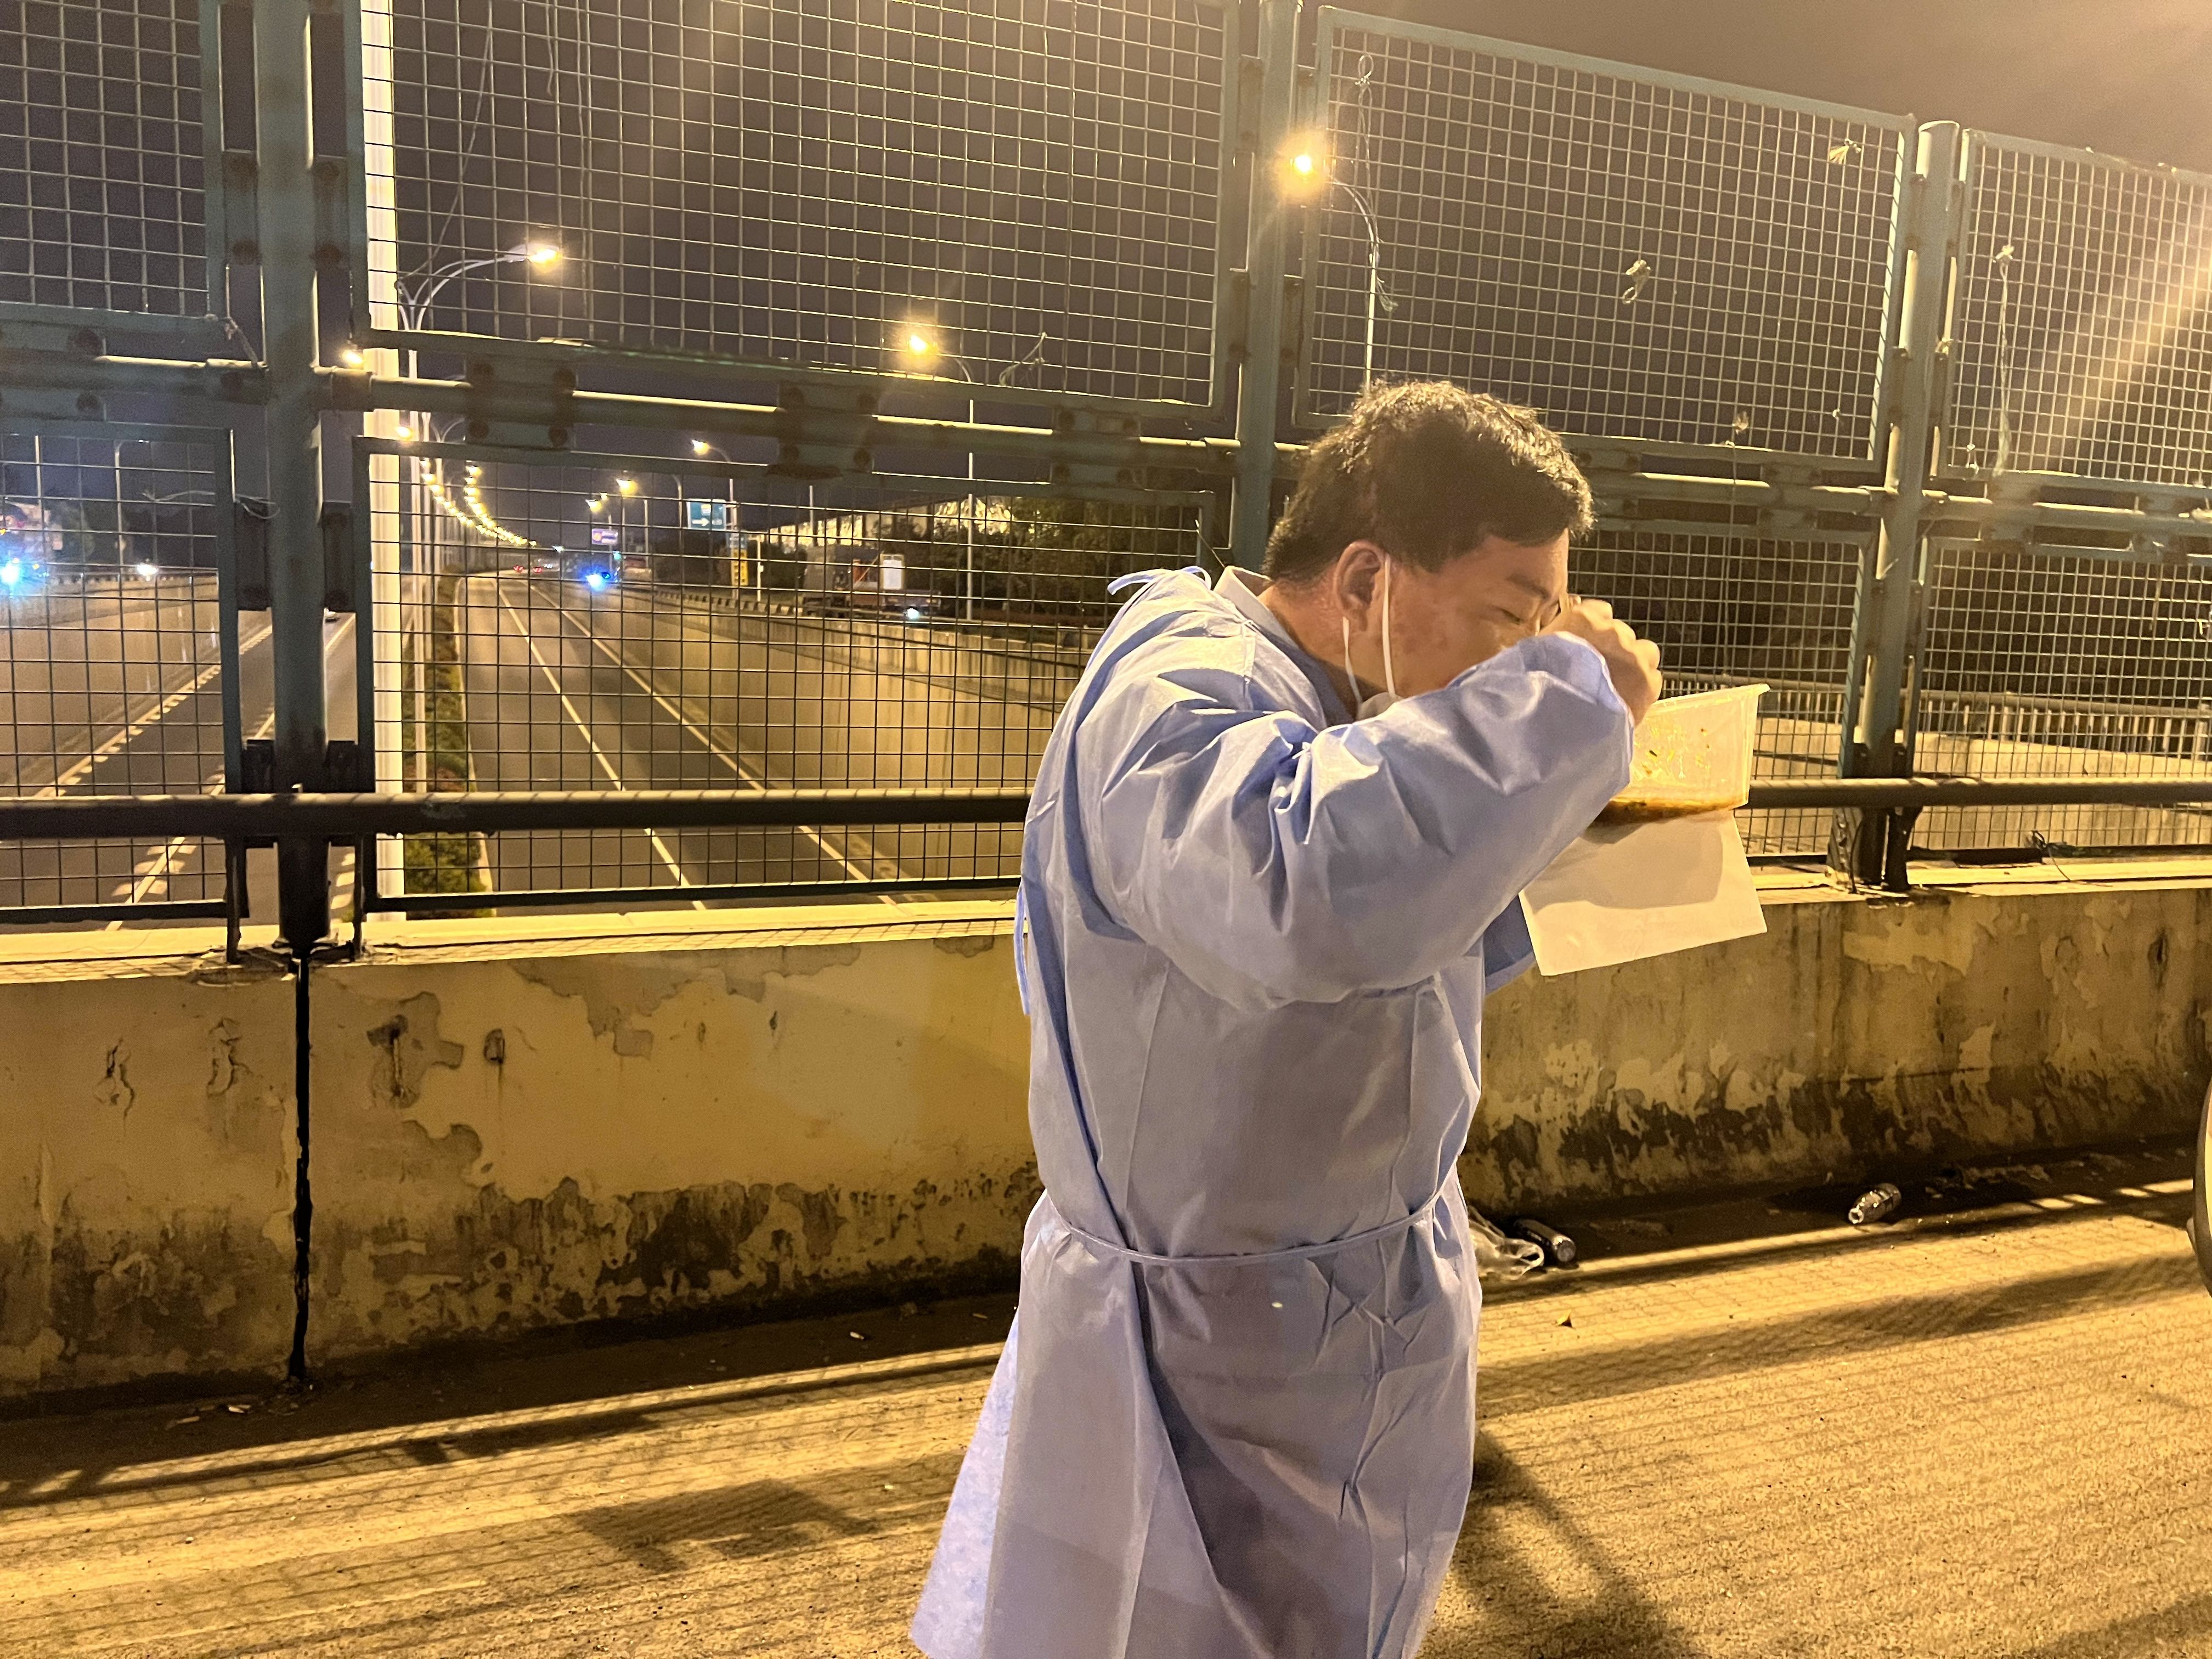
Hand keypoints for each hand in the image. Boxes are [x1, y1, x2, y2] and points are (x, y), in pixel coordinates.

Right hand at [1544, 597, 1661, 722]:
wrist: (1558, 723)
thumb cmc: (1538, 688)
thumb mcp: (1536, 655)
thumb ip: (1556, 642)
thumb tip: (1562, 644)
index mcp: (1582, 619)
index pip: (1599, 611)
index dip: (1595, 630)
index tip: (1589, 645)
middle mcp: (1612, 631)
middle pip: (1621, 633)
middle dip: (1614, 649)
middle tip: (1600, 672)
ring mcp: (1634, 655)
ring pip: (1645, 651)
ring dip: (1635, 664)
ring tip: (1618, 686)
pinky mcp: (1649, 681)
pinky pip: (1654, 677)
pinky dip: (1643, 687)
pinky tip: (1626, 700)